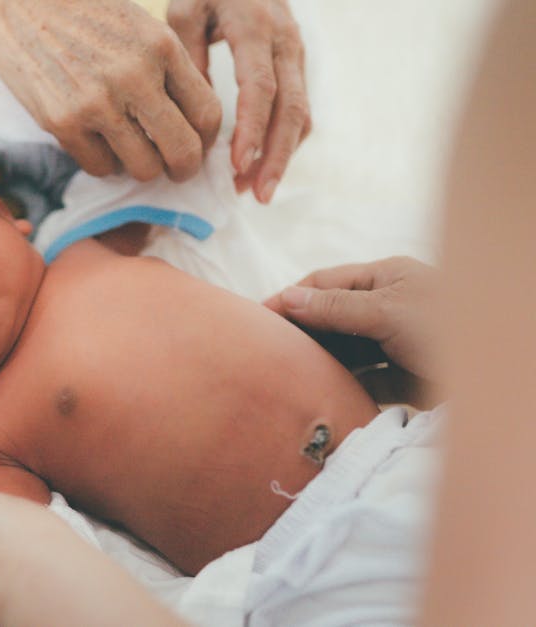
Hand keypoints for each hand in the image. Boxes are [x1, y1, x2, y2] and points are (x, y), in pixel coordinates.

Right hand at [0, 0, 222, 181]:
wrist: (17, 4)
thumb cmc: (81, 13)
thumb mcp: (137, 26)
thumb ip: (166, 68)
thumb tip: (191, 122)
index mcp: (161, 46)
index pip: (207, 113)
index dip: (206, 140)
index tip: (196, 145)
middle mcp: (134, 76)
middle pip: (182, 150)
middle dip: (183, 168)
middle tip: (174, 169)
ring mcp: (97, 103)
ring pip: (143, 168)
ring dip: (141, 168)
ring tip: (131, 151)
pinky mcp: (62, 122)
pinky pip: (100, 168)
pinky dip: (104, 163)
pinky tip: (98, 143)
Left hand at [168, 0, 309, 202]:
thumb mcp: (186, 11)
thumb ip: (188, 56)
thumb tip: (194, 110)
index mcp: (257, 28)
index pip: (261, 87)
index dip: (252, 129)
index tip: (237, 164)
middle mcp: (286, 43)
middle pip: (292, 108)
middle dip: (276, 156)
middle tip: (258, 194)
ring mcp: (296, 56)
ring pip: (301, 113)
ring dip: (281, 155)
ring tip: (254, 191)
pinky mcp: (296, 67)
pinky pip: (298, 110)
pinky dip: (282, 142)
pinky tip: (259, 167)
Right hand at [263, 256, 440, 381]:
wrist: (508, 371)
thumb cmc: (453, 327)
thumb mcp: (388, 310)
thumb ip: (336, 306)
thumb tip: (288, 297)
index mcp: (385, 279)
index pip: (324, 284)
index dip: (289, 298)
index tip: (257, 318)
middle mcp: (388, 308)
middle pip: (331, 318)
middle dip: (302, 332)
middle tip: (266, 350)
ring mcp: (395, 343)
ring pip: (346, 351)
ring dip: (321, 362)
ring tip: (288, 374)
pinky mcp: (403, 377)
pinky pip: (365, 381)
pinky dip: (345, 387)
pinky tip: (322, 394)